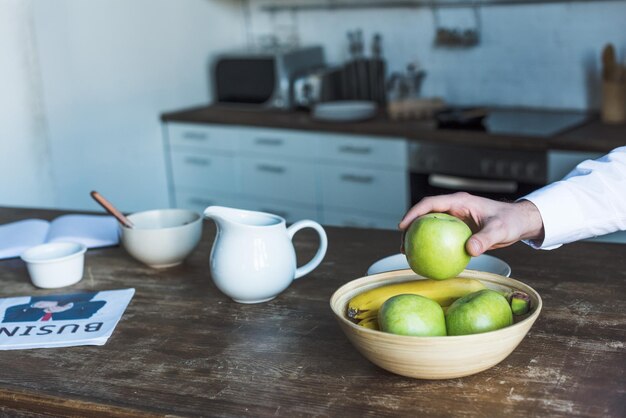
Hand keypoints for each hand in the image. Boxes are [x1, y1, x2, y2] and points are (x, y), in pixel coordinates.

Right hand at [399, 192, 544, 255]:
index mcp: (459, 202)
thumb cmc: (510, 222)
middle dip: (409, 228)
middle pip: (424, 215)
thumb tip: (470, 251)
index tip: (402, 226)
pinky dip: (430, 246)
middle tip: (402, 246)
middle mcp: (453, 208)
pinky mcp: (457, 229)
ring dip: (417, 238)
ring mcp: (454, 218)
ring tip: (408, 254)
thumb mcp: (499, 230)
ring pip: (429, 226)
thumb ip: (485, 239)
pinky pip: (439, 236)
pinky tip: (427, 261)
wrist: (519, 222)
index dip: (413, 213)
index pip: (430, 204)